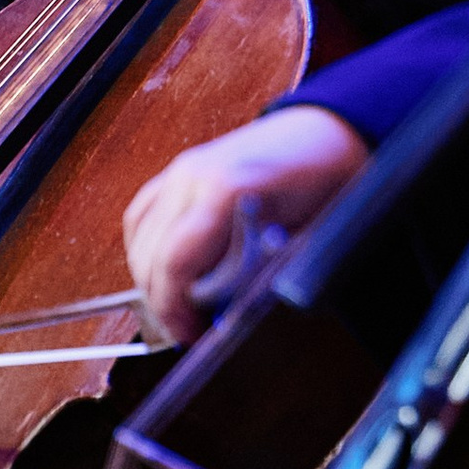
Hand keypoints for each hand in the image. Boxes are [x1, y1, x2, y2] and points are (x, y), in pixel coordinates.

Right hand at [123, 104, 368, 346]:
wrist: (328, 132)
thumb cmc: (326, 179)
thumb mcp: (303, 236)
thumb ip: (259, 276)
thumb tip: (224, 316)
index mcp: (225, 189)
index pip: (175, 264)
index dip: (177, 310)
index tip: (193, 335)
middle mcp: (193, 176)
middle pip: (150, 256)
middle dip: (165, 303)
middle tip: (190, 330)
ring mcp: (181, 170)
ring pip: (140, 240)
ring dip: (153, 279)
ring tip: (182, 306)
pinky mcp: (178, 171)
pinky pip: (142, 217)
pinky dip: (147, 249)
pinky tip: (166, 272)